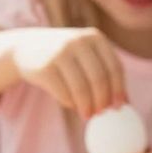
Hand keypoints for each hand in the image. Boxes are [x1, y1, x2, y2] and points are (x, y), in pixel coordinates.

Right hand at [12, 28, 126, 118]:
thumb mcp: (85, 56)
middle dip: (102, 101)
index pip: (114, 67)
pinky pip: (64, 94)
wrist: (26, 48)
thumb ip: (104, 73)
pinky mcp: (45, 67)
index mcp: (95, 37)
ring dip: (87, 107)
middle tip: (101, 115)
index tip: (118, 107)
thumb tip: (125, 105)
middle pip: (99, 79)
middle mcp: (78, 41)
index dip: (119, 90)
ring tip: (87, 115)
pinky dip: (70, 104)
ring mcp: (60, 52)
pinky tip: (71, 105)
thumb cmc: (64, 57)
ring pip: (81, 88)